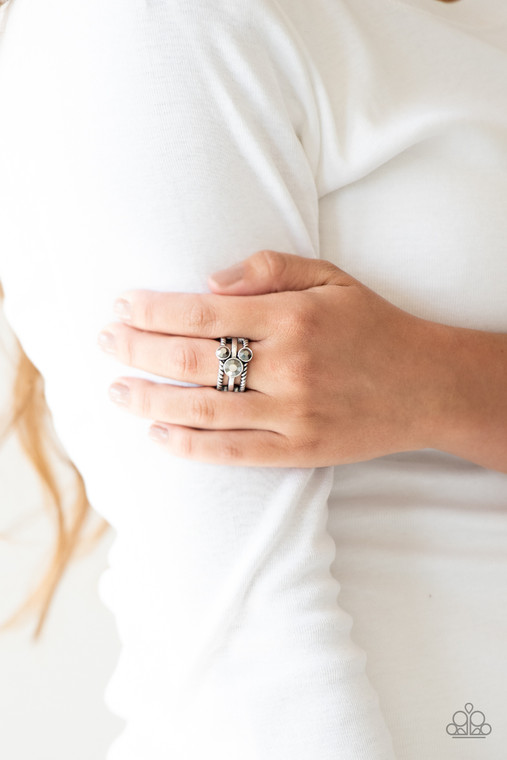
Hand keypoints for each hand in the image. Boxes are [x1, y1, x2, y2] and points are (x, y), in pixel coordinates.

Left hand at [97, 249, 443, 466]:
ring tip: (117, 391)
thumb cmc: (373, 325)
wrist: (427, 384)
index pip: (203, 314)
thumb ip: (270, 269)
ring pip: (202, 410)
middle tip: (105, 343)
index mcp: (292, 317)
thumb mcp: (331, 278)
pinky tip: (159, 436)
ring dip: (150, 401)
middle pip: (192, 360)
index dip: (153, 311)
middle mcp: (288, 366)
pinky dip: (190, 447)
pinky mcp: (300, 451)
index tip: (121, 307)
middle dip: (137, 350)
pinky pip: (233, 452)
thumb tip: (208, 282)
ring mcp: (293, 414)